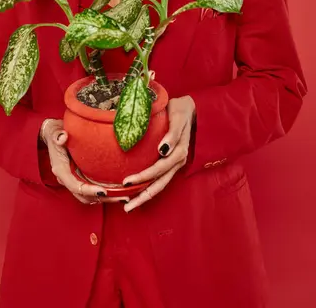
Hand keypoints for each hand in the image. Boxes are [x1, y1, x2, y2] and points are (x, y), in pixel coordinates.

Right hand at [41, 119, 129, 204]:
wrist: (54, 134)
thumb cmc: (57, 133)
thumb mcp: (56, 132)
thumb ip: (58, 136)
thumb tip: (63, 137)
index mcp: (61, 170)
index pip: (75, 186)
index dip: (89, 191)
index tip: (104, 192)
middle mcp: (66, 179)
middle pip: (84, 196)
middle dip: (102, 199)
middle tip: (121, 197)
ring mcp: (72, 180)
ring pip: (88, 197)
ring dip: (104, 199)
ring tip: (123, 197)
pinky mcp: (79, 178)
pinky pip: (90, 192)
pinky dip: (102, 194)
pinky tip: (116, 191)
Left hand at [122, 96, 195, 211]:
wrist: (189, 108)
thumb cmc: (181, 111)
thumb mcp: (178, 118)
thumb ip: (172, 134)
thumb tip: (163, 150)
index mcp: (179, 153)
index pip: (158, 170)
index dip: (143, 177)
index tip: (126, 181)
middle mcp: (177, 162)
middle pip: (159, 184)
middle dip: (142, 196)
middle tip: (126, 207)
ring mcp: (174, 164)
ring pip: (159, 185)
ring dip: (145, 196)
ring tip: (129, 206)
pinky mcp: (171, 162)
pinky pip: (159, 179)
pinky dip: (148, 187)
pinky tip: (136, 191)